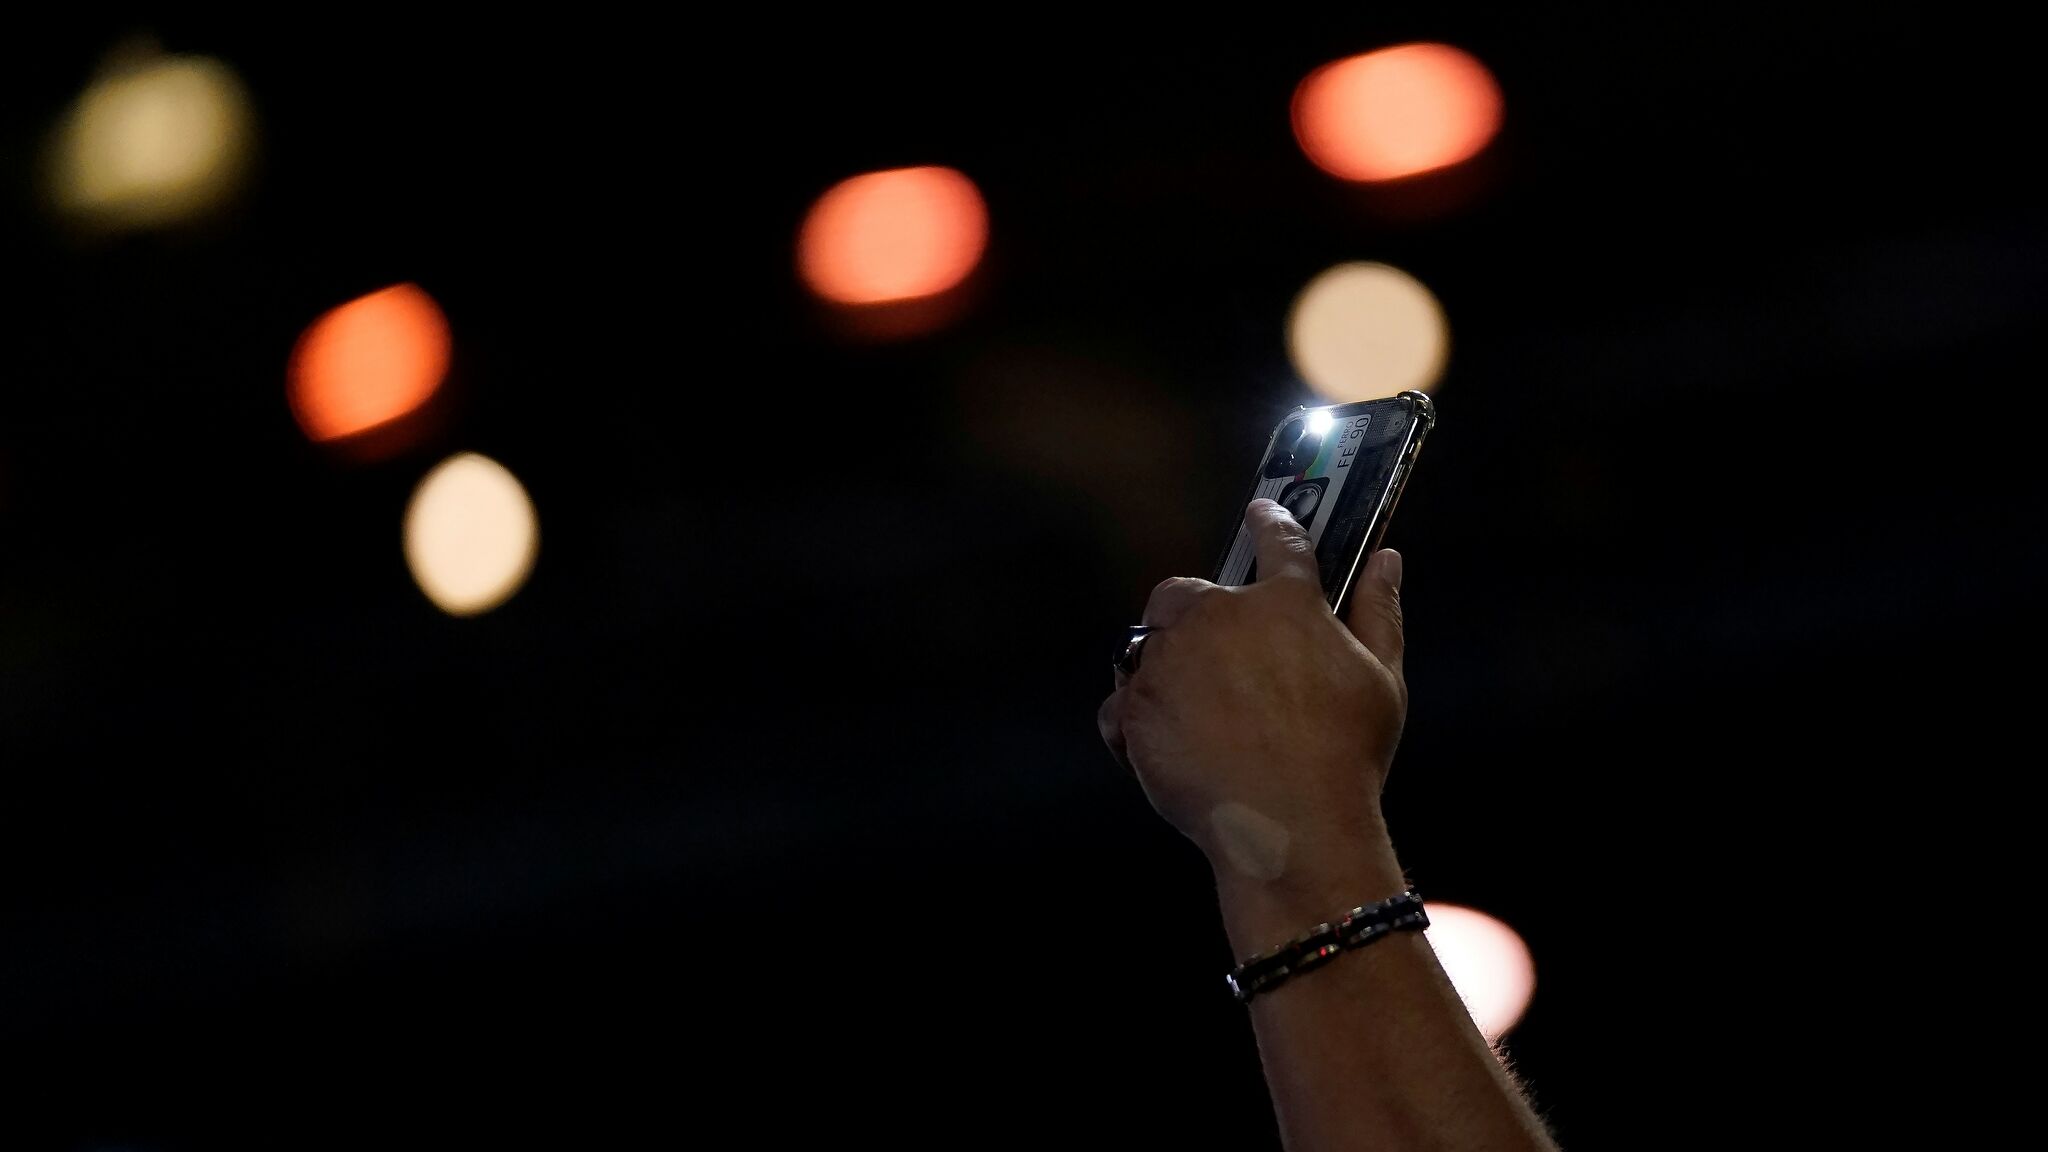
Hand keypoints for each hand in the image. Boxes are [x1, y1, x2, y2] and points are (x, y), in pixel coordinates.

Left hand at [1098, 499, 1408, 893]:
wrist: (1291, 828)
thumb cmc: (1344, 755)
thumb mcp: (1382, 679)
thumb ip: (1379, 610)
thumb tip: (1387, 560)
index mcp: (1284, 604)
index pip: (1279, 540)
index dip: (1271, 522)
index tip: (1262, 513)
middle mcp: (1218, 619)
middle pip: (1186, 592)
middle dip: (1195, 612)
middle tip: (1223, 658)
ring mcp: (1169, 662)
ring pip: (1146, 643)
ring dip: (1163, 666)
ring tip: (1198, 713)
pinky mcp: (1135, 710)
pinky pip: (1120, 703)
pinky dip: (1134, 721)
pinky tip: (1170, 746)